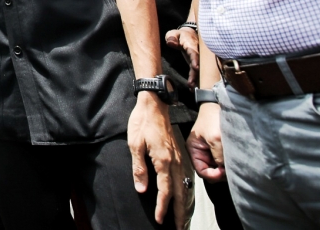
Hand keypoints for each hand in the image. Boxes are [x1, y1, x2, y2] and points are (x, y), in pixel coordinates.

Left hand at [127, 94, 185, 229]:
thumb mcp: (134, 144)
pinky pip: (184, 177)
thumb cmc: (142, 122)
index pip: (165, 191)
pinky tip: (183, 196)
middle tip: (179, 228)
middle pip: (180, 193)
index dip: (162, 207)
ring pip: (184, 186)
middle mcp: (175, 161)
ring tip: (182, 218)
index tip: (160, 220)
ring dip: (184, 204)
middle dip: (180, 212)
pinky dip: (185, 191)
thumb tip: (142, 189)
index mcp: (163, 160)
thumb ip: (139, 168)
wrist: (154, 103)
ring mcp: (179, 157)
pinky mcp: (179, 154)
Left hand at [165, 27, 199, 88]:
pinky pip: (196, 72)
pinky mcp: (196, 64)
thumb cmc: (181, 35)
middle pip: (198, 64)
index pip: (194, 53)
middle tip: (192, 83)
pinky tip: (193, 88)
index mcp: (192, 45)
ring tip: (192, 88)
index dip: (195, 60)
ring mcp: (197, 59)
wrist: (190, 35)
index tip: (196, 67)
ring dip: (196, 79)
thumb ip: (172, 37)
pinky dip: (196, 79)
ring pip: (198, 70)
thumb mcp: (174, 33)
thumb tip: (171, 43)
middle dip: (196, 74)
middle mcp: (197, 53)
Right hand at [188, 102, 225, 182]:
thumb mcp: (215, 138)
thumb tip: (225, 169)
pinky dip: (227, 162)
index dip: (213, 175)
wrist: (218, 105)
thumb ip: (218, 155)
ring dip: (224, 167)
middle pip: (209, 172)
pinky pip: (222, 160)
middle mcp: (200, 153)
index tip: (223, 171)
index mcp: (194, 150)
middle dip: (219, 173)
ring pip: (217, 167)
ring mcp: (209, 151)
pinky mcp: (218, 149)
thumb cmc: (211, 118)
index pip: (202, 171)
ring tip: (232, 162)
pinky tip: (232, 158)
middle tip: (229, 169)